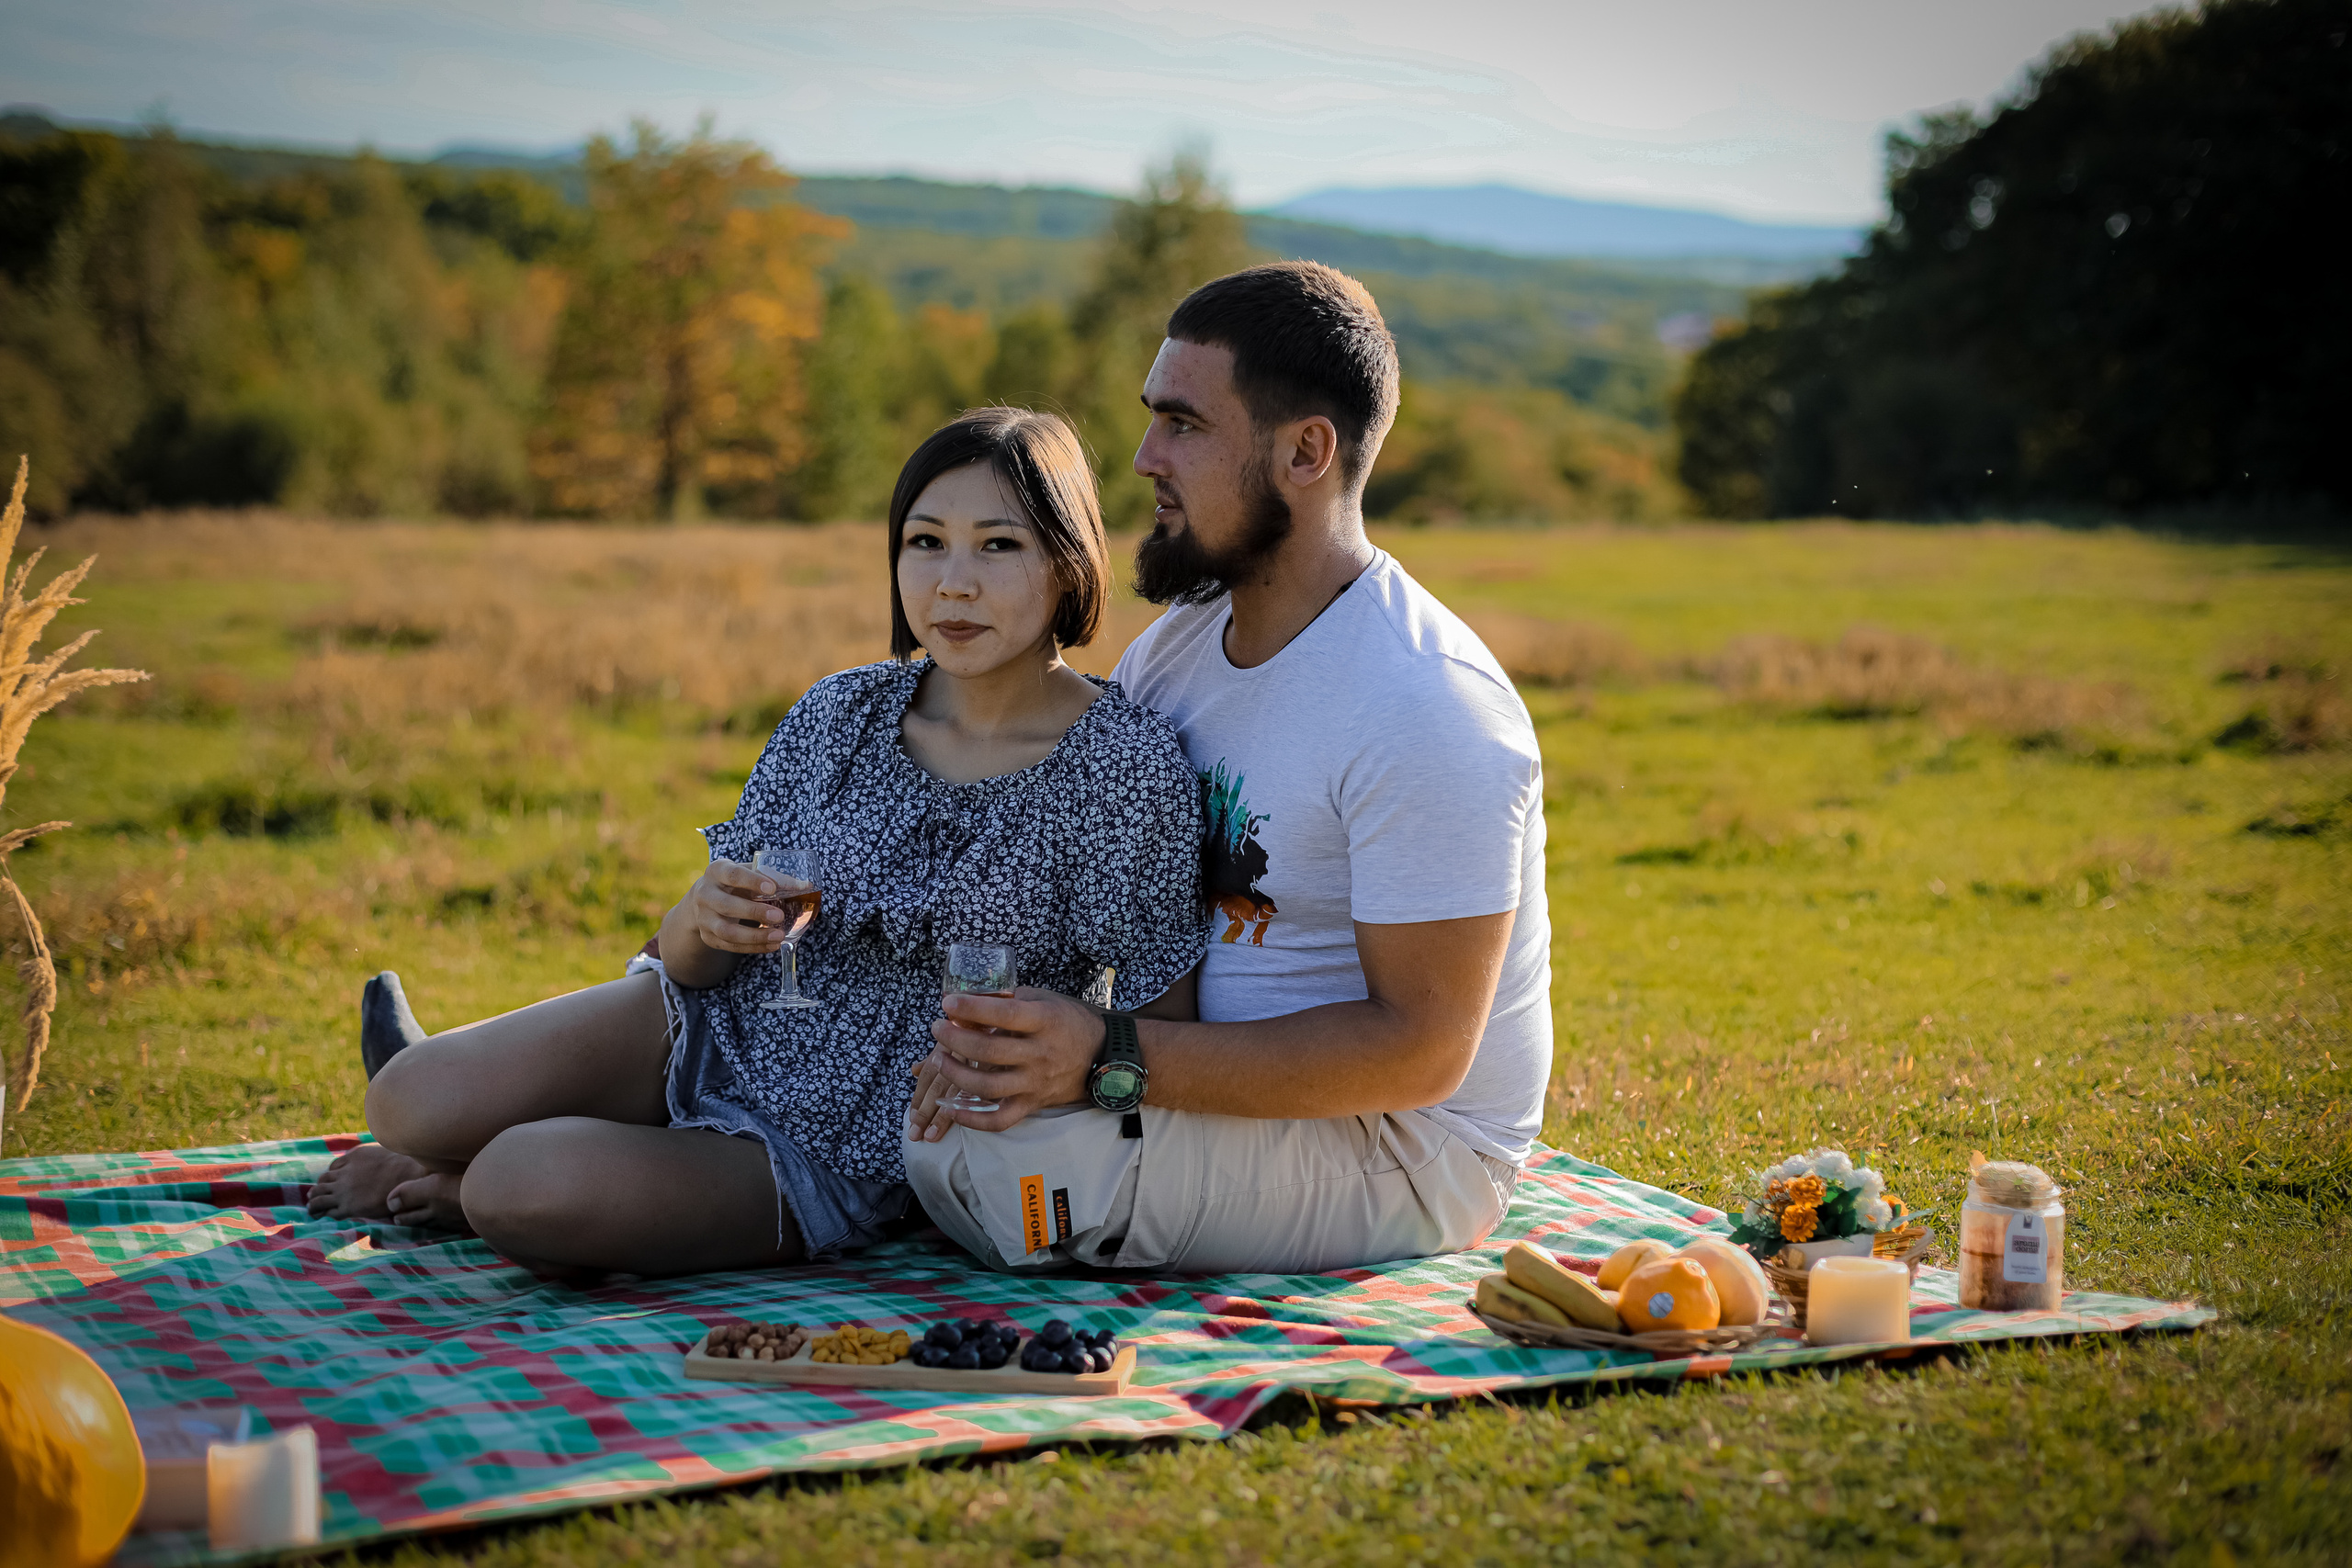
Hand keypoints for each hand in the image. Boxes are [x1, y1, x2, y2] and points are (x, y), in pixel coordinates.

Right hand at [686, 860, 790, 954]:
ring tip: (779, 936)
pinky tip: (772, 945)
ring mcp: (704, 918)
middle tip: (780, 916)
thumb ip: (773, 878)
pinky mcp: (708, 936)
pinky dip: (753, 947)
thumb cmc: (735, 882)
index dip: (752, 881)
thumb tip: (804, 885)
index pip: (733, 875)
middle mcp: (705, 894)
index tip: (772, 889)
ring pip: (726, 931)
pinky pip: (730, 946)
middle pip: (726, 905)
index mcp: (716, 871)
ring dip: (755, 936)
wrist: (706, 898)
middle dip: (754, 912)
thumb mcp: (748, 873)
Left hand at [904, 987, 1101, 1138]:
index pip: (1004, 1013)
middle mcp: (1039, 1054)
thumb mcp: (1043, 999)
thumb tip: (968, 1003)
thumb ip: (1008, 999)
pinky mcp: (1032, 1104)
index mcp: (1044, 1021)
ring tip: (939, 1059)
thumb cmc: (1068, 1021)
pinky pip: (1000, 1120)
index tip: (948, 1003)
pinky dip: (973, 1120)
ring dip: (955, 1074)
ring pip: (987, 1087)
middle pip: (988, 1052)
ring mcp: (1035, 1083)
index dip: (972, 1007)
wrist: (1103, 1055)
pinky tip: (952, 1108)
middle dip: (955, 1039)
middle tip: (938, 1028)